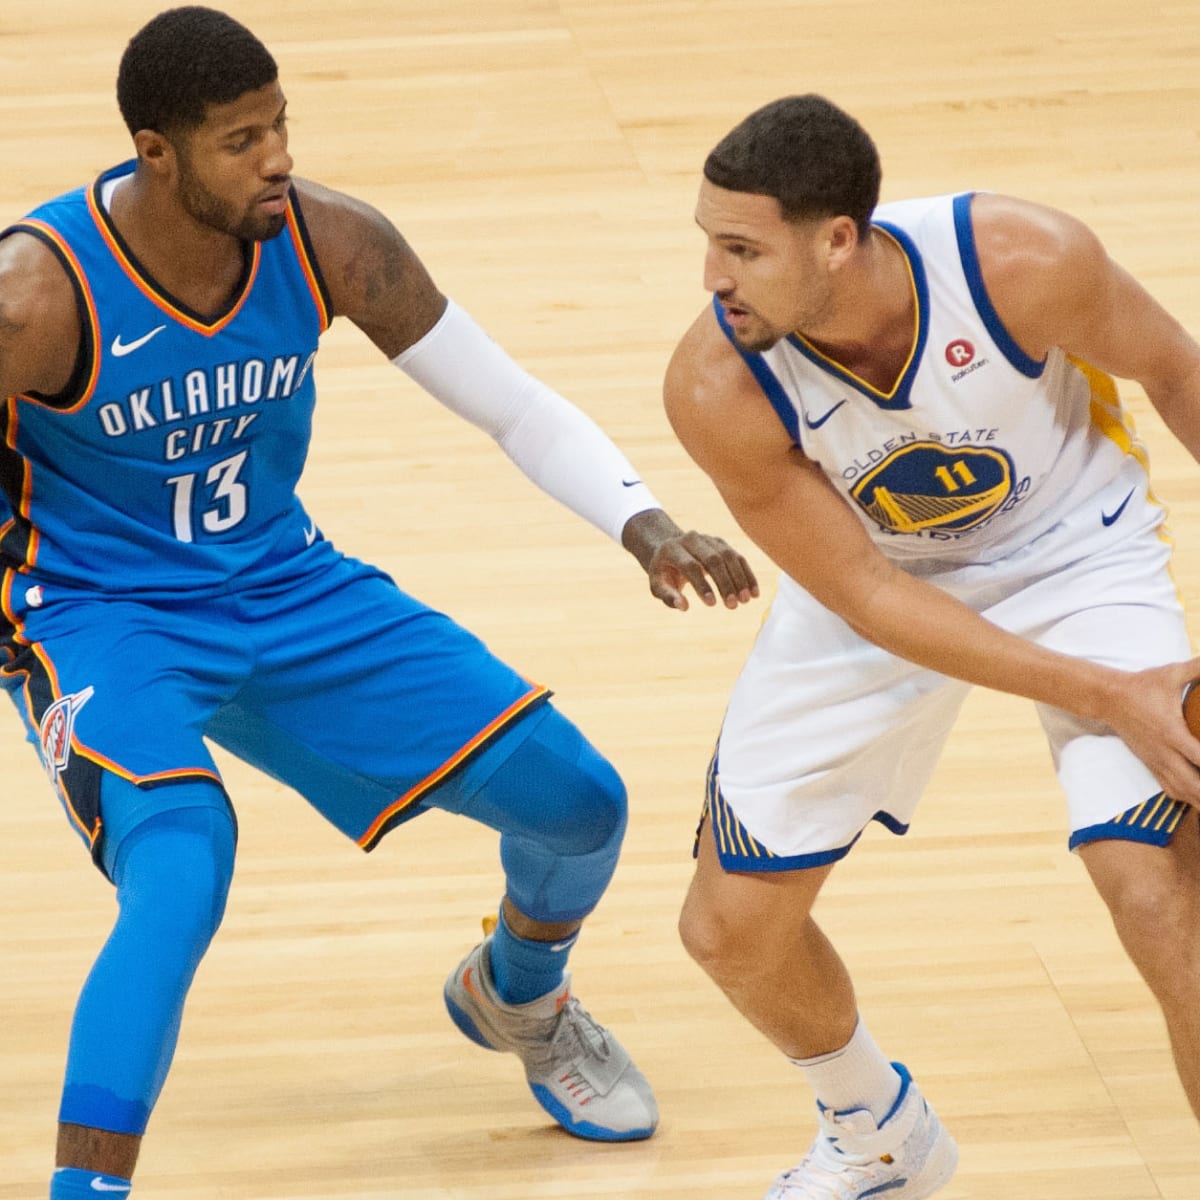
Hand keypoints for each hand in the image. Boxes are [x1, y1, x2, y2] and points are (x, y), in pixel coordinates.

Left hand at [621, 509, 758, 610]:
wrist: (669, 551)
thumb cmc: (663, 573)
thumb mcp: (657, 585)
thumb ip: (668, 596)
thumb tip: (683, 606)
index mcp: (672, 549)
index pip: (691, 566)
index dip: (702, 585)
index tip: (712, 604)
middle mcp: (691, 539)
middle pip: (713, 559)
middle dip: (725, 583)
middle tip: (732, 606)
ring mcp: (708, 539)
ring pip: (728, 556)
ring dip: (739, 579)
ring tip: (745, 601)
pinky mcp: (721, 543)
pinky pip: (737, 558)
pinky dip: (747, 575)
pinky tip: (754, 593)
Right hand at [1100, 656, 1199, 805]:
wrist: (1108, 698)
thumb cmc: (1142, 685)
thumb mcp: (1170, 673)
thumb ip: (1197, 668)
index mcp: (1171, 733)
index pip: (1199, 758)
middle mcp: (1163, 752)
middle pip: (1193, 785)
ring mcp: (1156, 761)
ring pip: (1182, 792)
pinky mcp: (1151, 764)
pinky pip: (1171, 789)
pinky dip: (1188, 798)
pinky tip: (1199, 799)